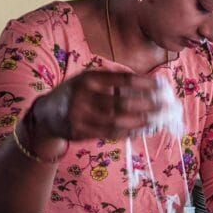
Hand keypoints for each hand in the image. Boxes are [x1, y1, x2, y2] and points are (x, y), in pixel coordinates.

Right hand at [31, 70, 164, 142]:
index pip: (122, 80)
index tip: (162, 86)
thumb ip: (113, 79)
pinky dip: (129, 132)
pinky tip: (143, 130)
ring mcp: (81, 115)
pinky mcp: (80, 132)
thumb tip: (148, 83)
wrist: (46, 114)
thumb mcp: (89, 79)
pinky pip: (110, 133)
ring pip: (118, 120)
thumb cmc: (76, 94)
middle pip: (122, 102)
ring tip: (158, 119)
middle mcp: (83, 95)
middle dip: (148, 104)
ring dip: (141, 121)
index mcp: (88, 78)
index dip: (144, 84)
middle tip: (167, 105)